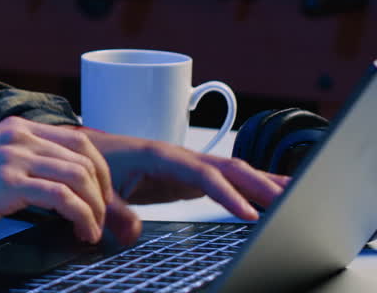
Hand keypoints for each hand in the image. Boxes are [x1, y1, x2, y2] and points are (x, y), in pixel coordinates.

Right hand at [0, 118, 134, 254]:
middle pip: (87, 156)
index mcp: (13, 128)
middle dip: (104, 191)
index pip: (77, 139)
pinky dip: (82, 218)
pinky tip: (81, 233)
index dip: (99, 171)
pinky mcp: (8, 182)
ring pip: (81, 175)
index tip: (101, 197)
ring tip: (92, 230)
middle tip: (105, 218)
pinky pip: (64, 198)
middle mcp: (17, 135)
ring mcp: (12, 156)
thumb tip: (56, 190)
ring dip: (96, 207)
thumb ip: (19, 165)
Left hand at [77, 127, 289, 217]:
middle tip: (291, 203)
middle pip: (228, 168)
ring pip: (233, 171)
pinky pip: (227, 180)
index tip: (249, 215)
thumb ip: (116, 211)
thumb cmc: (94, 164)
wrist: (85, 151)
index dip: (228, 194)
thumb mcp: (100, 190)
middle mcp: (180, 156)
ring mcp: (188, 165)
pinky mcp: (190, 177)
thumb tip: (133, 234)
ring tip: (299, 194)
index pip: (202, 174)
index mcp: (160, 155)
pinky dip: (253, 186)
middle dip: (260, 185)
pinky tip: (274, 194)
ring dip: (265, 182)